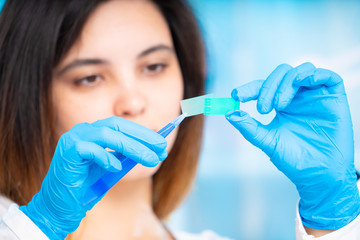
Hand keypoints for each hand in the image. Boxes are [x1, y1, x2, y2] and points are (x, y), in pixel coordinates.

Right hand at [19, 117, 166, 238]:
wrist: (62, 203)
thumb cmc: (87, 184)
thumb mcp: (114, 166)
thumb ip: (128, 154)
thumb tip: (153, 148)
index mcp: (95, 131)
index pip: (123, 125)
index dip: (144, 133)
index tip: (162, 145)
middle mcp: (84, 130)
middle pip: (117, 125)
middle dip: (143, 137)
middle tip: (161, 149)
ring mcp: (74, 138)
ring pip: (106, 134)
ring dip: (132, 146)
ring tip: (148, 159)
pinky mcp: (67, 151)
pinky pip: (89, 149)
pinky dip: (105, 157)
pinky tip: (116, 167)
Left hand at [226, 62, 359, 229]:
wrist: (319, 176)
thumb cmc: (294, 160)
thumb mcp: (268, 141)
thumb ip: (249, 127)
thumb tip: (229, 114)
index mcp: (280, 104)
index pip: (262, 87)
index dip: (249, 88)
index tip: (236, 95)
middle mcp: (297, 97)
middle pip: (281, 74)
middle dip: (268, 87)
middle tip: (263, 109)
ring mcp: (315, 96)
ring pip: (301, 70)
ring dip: (287, 82)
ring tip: (280, 105)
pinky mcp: (334, 98)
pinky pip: (328, 76)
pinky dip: (315, 75)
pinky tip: (305, 83)